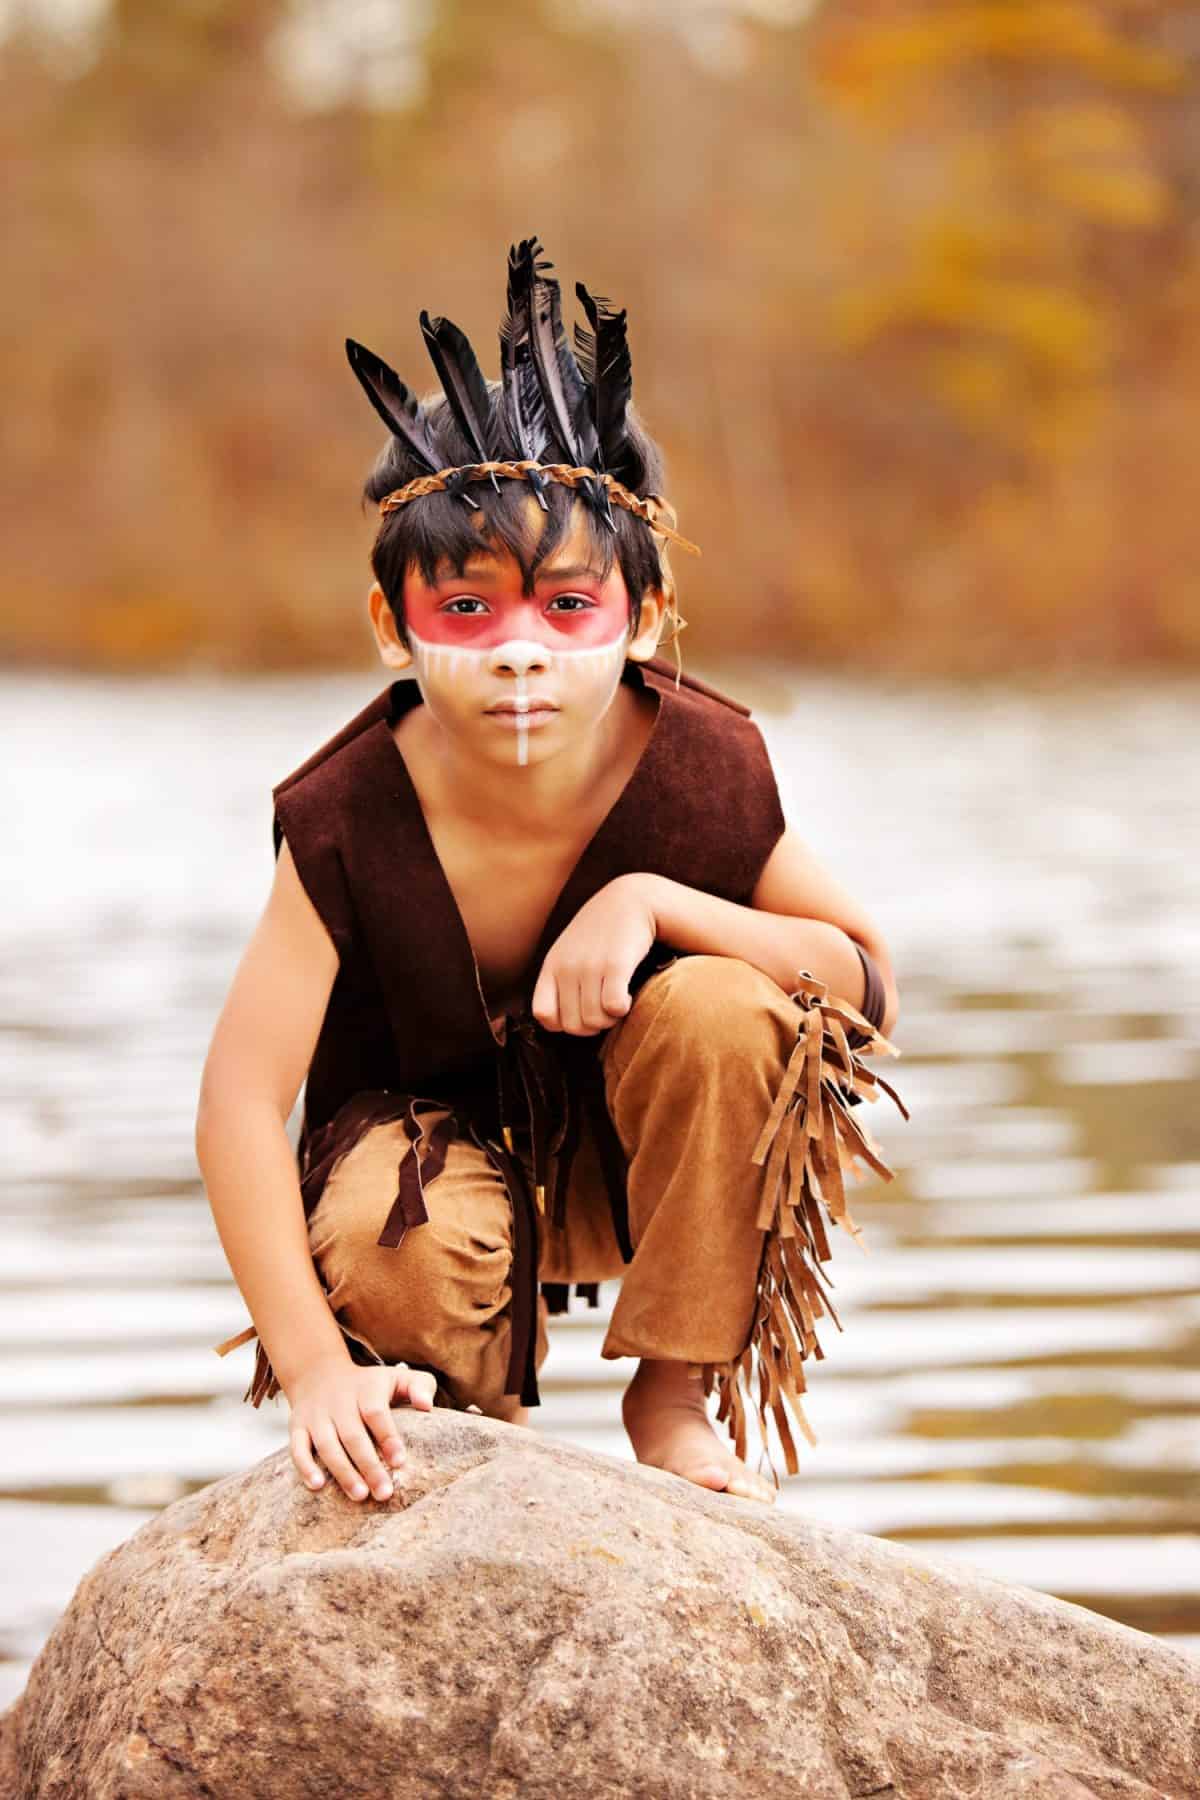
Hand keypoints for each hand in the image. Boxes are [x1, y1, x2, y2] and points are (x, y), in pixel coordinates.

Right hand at [286, 1351, 437, 1501]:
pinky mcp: (297, 1427)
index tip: (400, 1462)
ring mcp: (316, 1415)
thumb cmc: (369, 1384)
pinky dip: (305, 1466)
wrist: (319, 1373)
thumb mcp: (397, 1377)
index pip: (376, 1412)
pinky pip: (297, 1448)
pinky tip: (317, 1486)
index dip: (387, 1437)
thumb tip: (427, 1406)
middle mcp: (339, 1401)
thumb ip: (420, 1386)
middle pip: (353, 1435)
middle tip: (384, 1493)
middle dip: (368, 1466)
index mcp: (366, 1389)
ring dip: (342, 1471)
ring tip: (359, 1495)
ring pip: (327, 1445)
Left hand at [532, 874, 655, 1034]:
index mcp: (552, 966)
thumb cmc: (601, 932)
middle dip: (592, 1026)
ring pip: (595, 1021)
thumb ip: (561, 980)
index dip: (563, 1023)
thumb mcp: (569, 950)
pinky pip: (613, 1008)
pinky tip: (627, 997)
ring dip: (610, 1019)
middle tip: (605, 1009)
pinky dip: (622, 1010)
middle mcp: (567, 967)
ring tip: (616, 1001)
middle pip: (573, 1026)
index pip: (543, 1015)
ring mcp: (590, 966)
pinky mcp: (615, 964)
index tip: (581, 1012)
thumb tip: (562, 1021)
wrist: (631, 899)